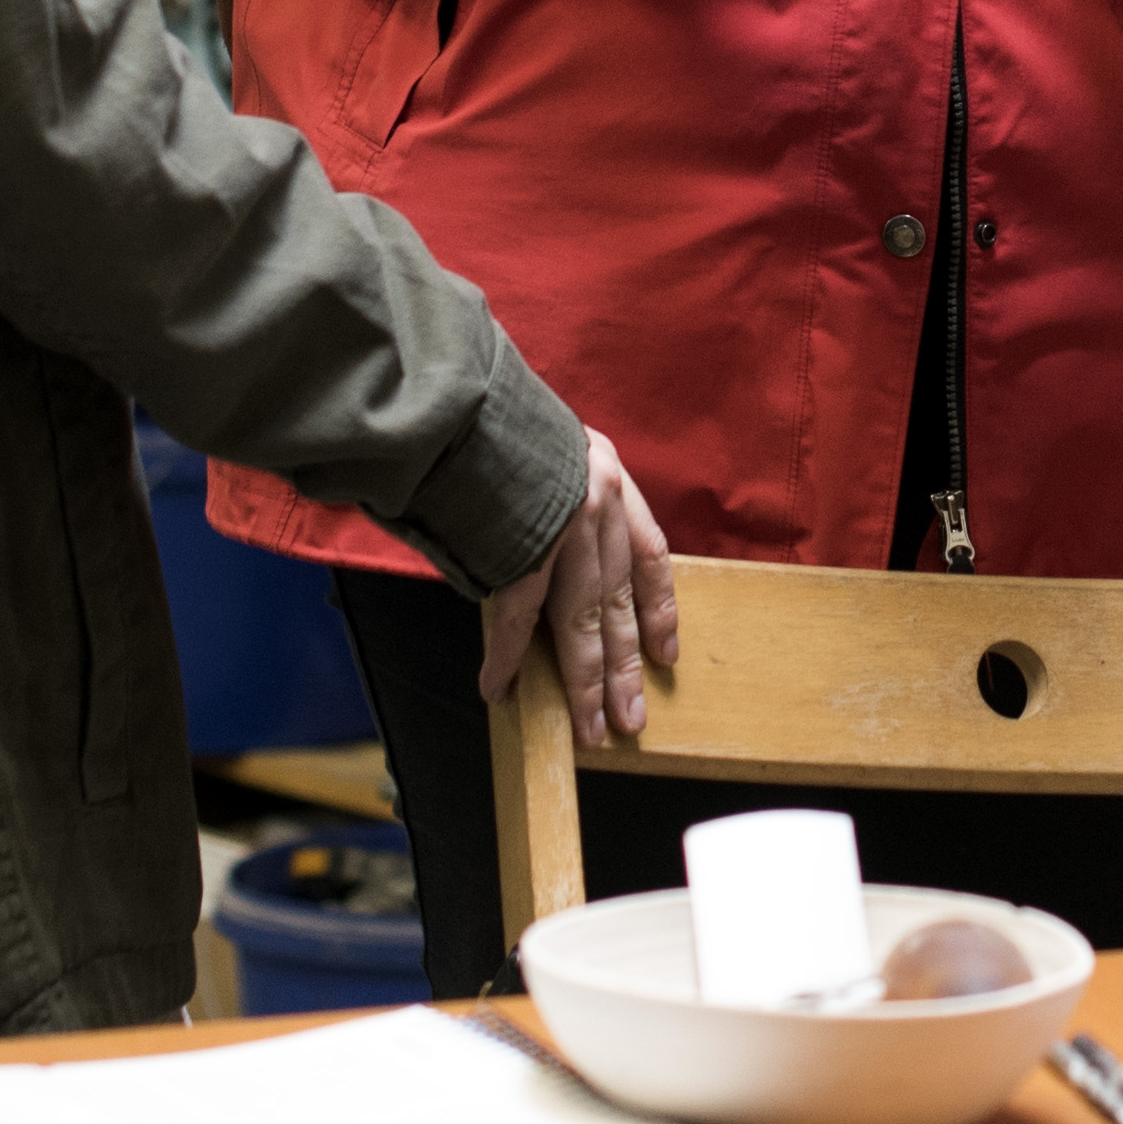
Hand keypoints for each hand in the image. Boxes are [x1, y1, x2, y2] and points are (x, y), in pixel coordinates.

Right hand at [477, 432, 678, 748]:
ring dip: (585, 682)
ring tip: (593, 728)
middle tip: (631, 720)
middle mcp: (597, 503)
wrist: (455, 395)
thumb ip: (559, 496)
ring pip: (581, 622)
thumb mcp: (548, 444)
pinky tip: (500, 689)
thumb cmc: (489, 417)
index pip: (649, 555)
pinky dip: (506, 657)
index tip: (667, 653)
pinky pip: (516, 618)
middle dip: (624, 668)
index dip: (659, 610)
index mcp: (608, 476)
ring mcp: (561, 528)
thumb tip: (545, 553)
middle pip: (618, 604)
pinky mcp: (517, 548)